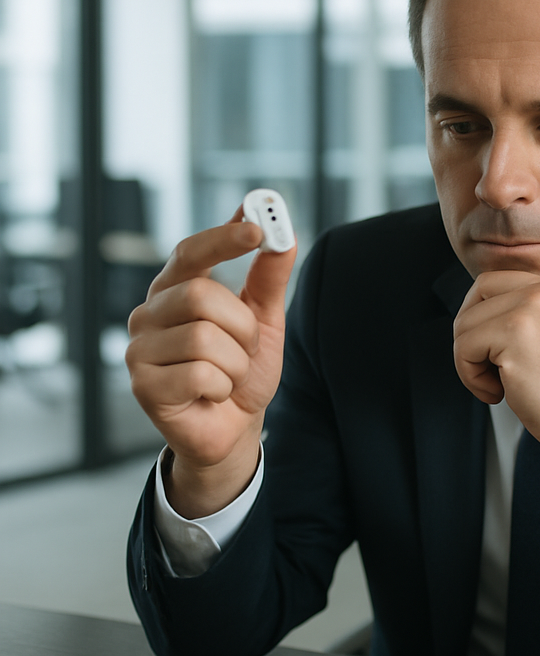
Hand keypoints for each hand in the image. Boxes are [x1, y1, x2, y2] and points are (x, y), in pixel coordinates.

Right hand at [125, 208, 296, 516]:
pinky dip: (223, 387)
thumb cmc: (242, 370)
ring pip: (204, 339)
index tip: (258, 228)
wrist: (235, 427)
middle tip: (246, 347)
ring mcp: (139, 349)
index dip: (222, 238)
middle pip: (201, 296)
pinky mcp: (143, 386)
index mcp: (175, 290)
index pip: (190, 252)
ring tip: (228, 375)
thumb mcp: (264, 320)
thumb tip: (285, 235)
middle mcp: (149, 314)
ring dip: (235, 362)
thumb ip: (269, 278)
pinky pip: (201, 375)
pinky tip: (213, 395)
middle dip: (241, 326)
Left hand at [452, 271, 539, 496]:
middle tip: (488, 368)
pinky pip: (464, 348)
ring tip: (498, 384)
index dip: (478, 319)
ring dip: (469, 363)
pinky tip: (498, 393)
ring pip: (464, 325)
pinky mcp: (515, 333)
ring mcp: (530, 308)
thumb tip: (467, 311)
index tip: (492, 352)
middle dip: (469, 337)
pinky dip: (471, 377)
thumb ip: (513, 314)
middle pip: (474, 299)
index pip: (488, 283)